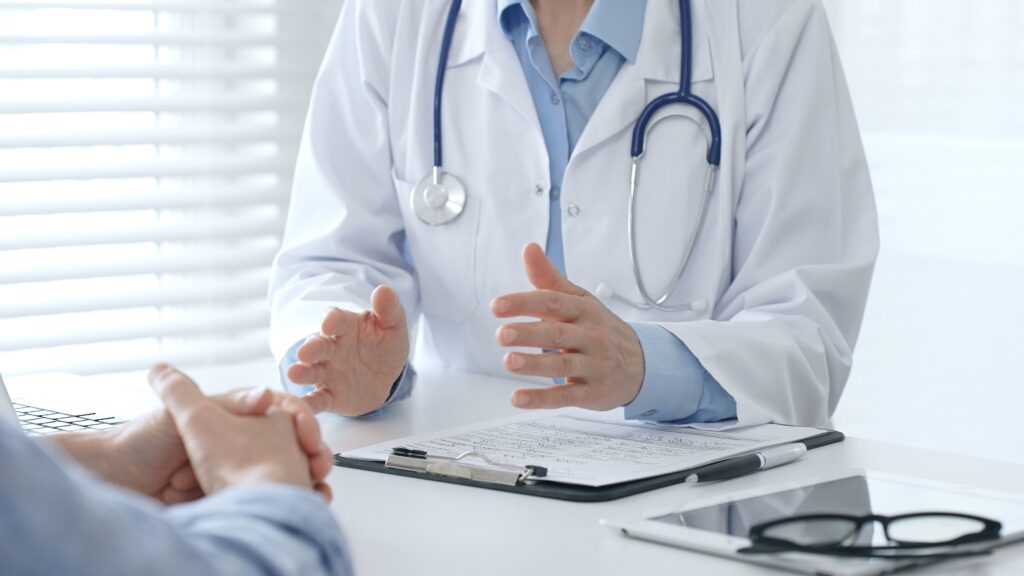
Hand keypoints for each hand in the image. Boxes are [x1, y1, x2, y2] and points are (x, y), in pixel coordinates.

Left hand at [79, 369, 333, 503]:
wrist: (108, 485)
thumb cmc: (135, 446)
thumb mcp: (177, 415)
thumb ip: (223, 405)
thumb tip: (266, 395)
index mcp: (229, 416)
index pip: (281, 414)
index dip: (300, 424)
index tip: (308, 437)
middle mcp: (235, 443)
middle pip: (287, 447)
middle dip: (306, 458)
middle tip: (318, 469)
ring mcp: (231, 472)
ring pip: (280, 476)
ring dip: (298, 484)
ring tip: (311, 495)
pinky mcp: (224, 500)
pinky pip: (260, 503)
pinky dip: (278, 507)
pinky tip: (289, 510)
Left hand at [93, 387, 274, 503]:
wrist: (106, 479)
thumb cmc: (137, 442)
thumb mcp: (182, 416)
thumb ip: (225, 405)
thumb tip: (267, 396)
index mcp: (223, 418)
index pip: (262, 425)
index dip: (260, 436)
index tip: (250, 446)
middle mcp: (225, 445)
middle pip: (250, 458)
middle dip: (215, 465)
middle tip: (181, 468)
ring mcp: (216, 472)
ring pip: (235, 482)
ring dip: (203, 484)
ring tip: (173, 482)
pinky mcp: (208, 498)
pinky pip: (222, 502)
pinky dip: (199, 500)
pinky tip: (175, 495)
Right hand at [287, 285, 409, 415]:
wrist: (386, 377)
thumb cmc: (384, 346)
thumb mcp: (393, 327)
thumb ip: (389, 310)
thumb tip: (383, 289)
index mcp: (346, 327)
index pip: (335, 319)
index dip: (332, 320)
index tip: (330, 322)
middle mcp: (331, 348)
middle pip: (318, 345)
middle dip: (311, 348)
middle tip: (304, 352)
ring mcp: (328, 372)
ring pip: (312, 371)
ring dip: (303, 372)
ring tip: (294, 374)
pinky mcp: (330, 395)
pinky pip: (318, 399)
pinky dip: (309, 403)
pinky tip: (302, 407)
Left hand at [492, 243, 644, 410]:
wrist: (643, 364)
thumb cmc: (600, 328)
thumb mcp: (580, 300)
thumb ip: (549, 278)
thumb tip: (529, 248)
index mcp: (584, 310)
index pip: (554, 302)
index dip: (525, 302)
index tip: (497, 305)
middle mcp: (591, 336)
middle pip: (558, 333)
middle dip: (530, 333)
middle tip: (502, 334)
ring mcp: (594, 365)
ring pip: (564, 364)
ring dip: (535, 364)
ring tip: (510, 362)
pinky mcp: (592, 392)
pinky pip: (566, 395)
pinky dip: (542, 398)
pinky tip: (519, 398)